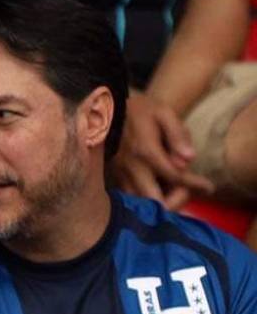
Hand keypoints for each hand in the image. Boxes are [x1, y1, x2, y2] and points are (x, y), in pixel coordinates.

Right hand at [112, 92, 211, 210]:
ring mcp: (122, 175)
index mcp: (148, 152)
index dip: (194, 184)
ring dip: (159, 202)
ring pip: (141, 204)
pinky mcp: (116, 177)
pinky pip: (131, 198)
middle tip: (186, 192)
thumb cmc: (138, 109)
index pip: (176, 176)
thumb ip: (177, 135)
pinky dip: (146, 200)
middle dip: (175, 201)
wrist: (105, 110)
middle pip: (156, 201)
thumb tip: (190, 159)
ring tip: (173, 191)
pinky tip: (157, 189)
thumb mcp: (163, 113)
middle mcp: (133, 169)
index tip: (208, 187)